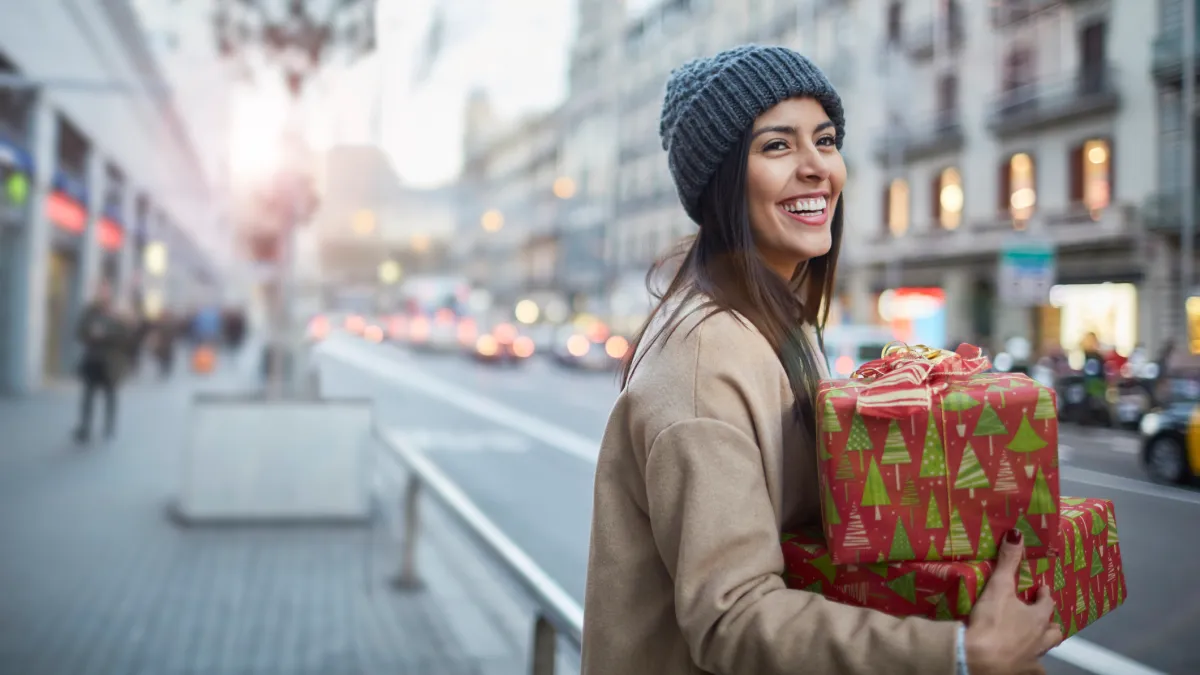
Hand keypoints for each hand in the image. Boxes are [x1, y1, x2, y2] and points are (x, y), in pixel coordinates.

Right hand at [964, 529, 1062, 674]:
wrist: (980, 659)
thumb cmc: (992, 622)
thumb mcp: (997, 587)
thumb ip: (1007, 562)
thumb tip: (1017, 534)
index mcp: (1037, 618)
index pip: (1047, 603)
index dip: (1044, 595)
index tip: (1041, 589)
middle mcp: (1040, 639)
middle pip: (1054, 631)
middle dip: (1050, 624)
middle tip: (1043, 618)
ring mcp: (1032, 658)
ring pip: (1045, 651)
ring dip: (1042, 645)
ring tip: (1034, 641)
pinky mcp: (1020, 672)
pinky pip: (1030, 670)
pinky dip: (1028, 666)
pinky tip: (1021, 663)